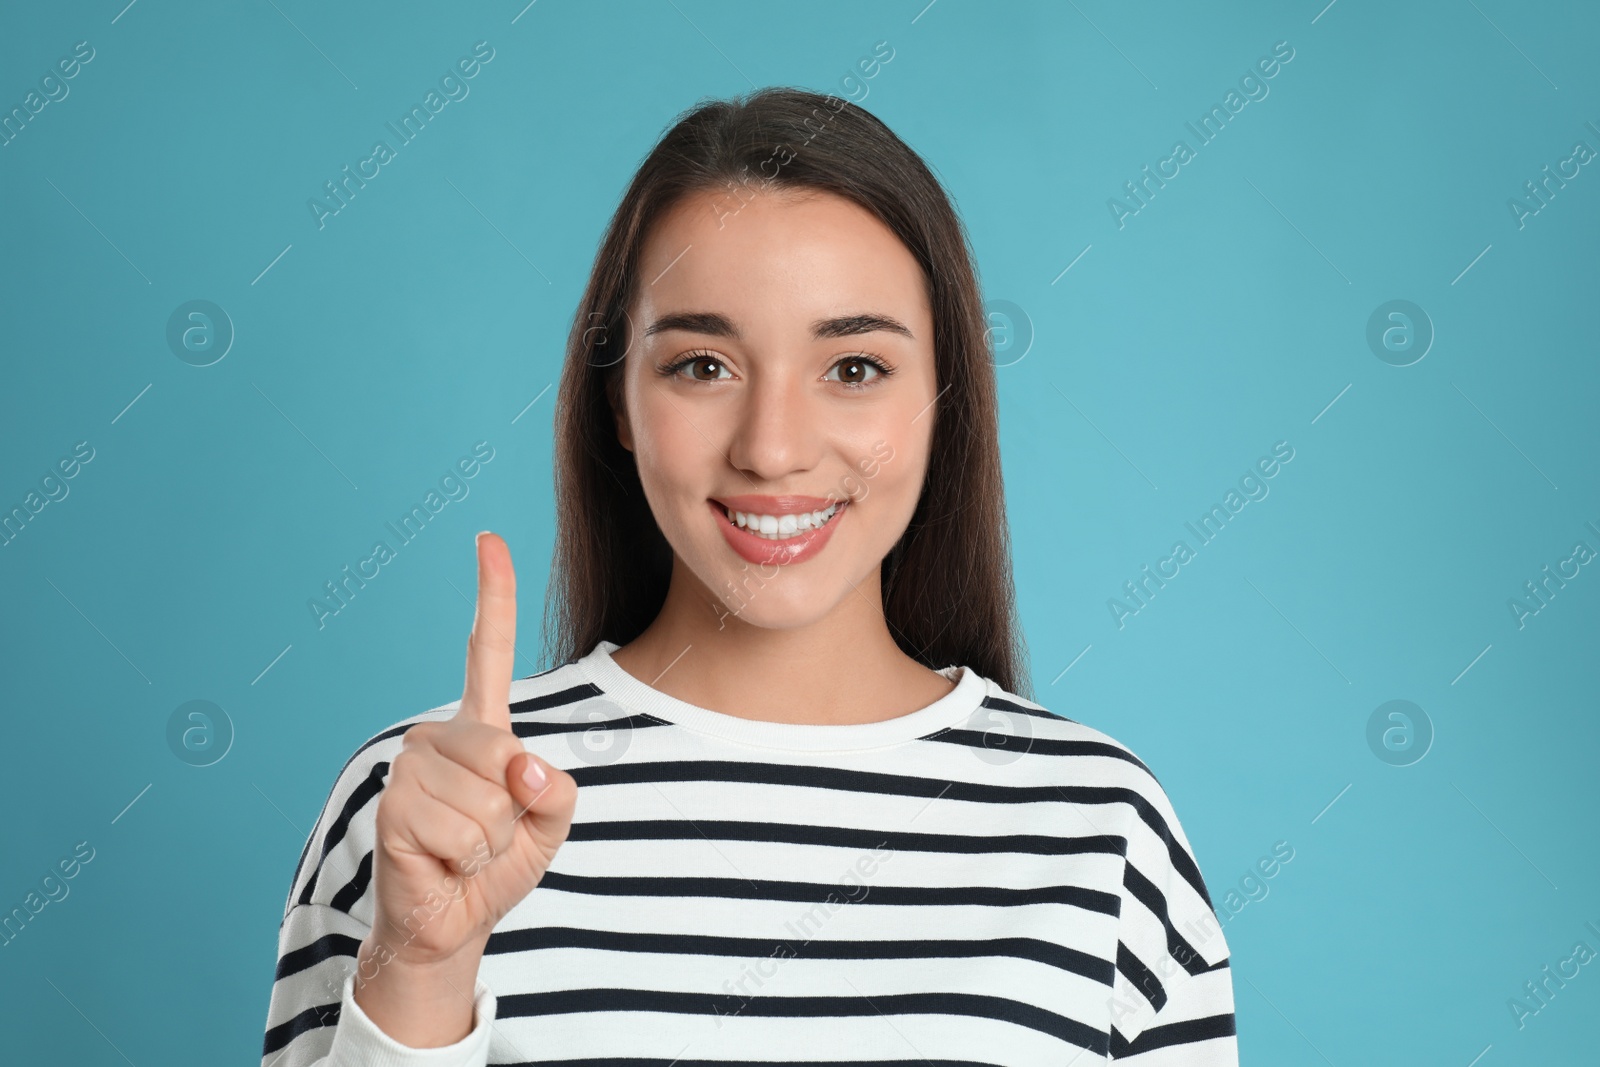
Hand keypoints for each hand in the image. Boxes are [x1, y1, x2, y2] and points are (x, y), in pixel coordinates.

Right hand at [363, 531, 576, 972]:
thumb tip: (520, 766)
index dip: (492, 595)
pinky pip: (462, 831)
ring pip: (488, 799)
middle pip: (505, 753)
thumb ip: (557, 788)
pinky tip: (443, 862)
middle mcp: (439, 736)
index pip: (483, 651)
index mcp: (481, 727)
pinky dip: (467, 859)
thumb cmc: (499, 863)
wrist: (453, 922)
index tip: (487, 539)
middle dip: (515, 808)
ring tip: (464, 849)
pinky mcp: (395, 808)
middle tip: (489, 833)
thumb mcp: (552, 820)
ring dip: (492, 839)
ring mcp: (412, 768)